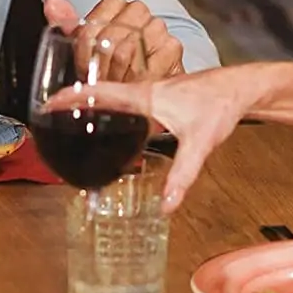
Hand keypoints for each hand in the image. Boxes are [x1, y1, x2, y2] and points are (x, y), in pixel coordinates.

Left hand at [44, 0, 185, 80]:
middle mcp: (139, 12)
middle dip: (99, 65)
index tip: (85, 66)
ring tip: (116, 85)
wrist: (144, 95)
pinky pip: (144, 65)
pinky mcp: (172, 48)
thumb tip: (53, 5)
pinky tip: (134, 86)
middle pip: (106, 37)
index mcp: (116, 6)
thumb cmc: (113, 70)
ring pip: (123, 51)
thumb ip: (67, 24)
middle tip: (101, 80)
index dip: (85, 49)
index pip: (92, 22)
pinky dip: (134, 82)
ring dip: (115, 76)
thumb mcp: (84, 49)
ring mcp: (158, 28)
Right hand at [45, 65, 264, 212]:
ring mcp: (152, 92)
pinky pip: (126, 99)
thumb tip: (167, 205)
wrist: (242, 87)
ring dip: (91, 101)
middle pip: (101, 91)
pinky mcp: (160, 96)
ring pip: (113, 94)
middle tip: (49, 110)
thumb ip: (183, 175)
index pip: (101, 92)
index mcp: (147, 96)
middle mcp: (145, 90)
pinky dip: (110, 106)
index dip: (73, 96)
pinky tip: (111, 122)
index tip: (49, 101)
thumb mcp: (201, 143)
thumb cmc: (221, 105)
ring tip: (69, 115)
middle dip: (73, 99)